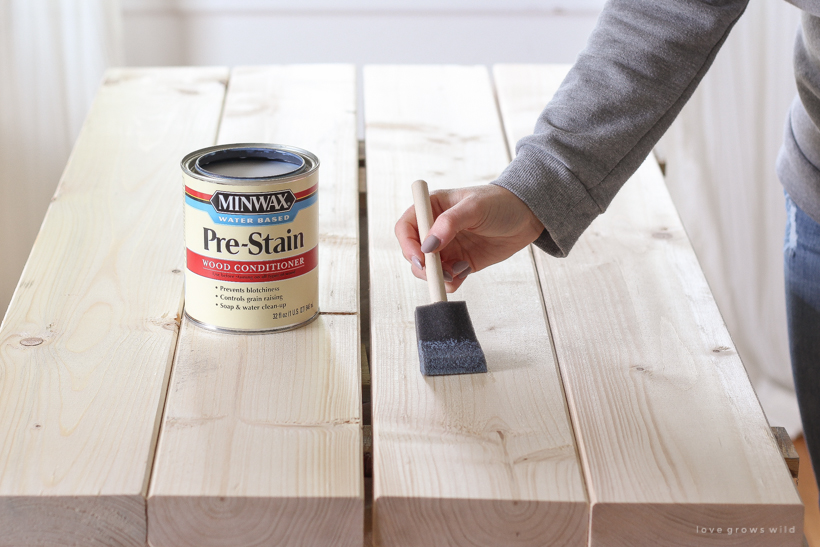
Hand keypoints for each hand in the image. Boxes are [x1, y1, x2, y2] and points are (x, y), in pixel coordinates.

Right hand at [395, 184, 543, 291]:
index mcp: (432, 208)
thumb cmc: (500, 202)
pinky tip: (465, 272)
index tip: (421, 257)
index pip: (406, 227)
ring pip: (428, 269)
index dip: (408, 244)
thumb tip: (428, 246)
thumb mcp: (475, 207)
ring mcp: (447, 247)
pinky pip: (447, 278)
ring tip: (459, 271)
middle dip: (423, 266)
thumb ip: (450, 223)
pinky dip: (451, 282)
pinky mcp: (460, 263)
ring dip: (438, 276)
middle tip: (441, 272)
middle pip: (414, 253)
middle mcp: (435, 229)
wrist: (527, 216)